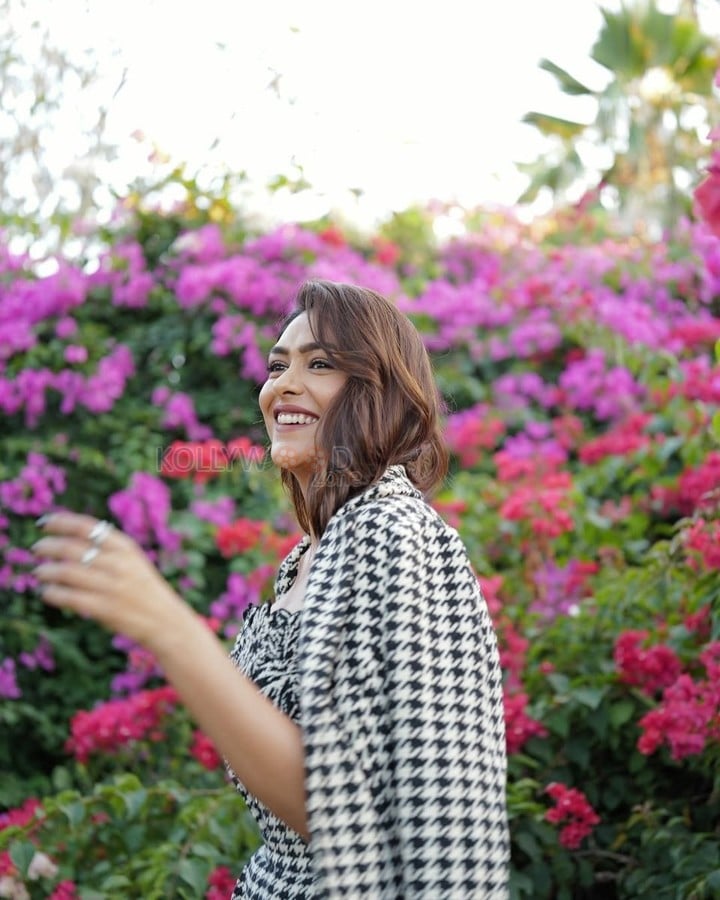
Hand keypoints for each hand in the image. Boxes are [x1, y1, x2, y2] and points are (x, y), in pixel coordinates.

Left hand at [32, 512, 187, 648]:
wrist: (166, 621)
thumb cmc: (143, 589)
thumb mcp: (133, 561)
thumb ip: (107, 548)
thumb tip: (68, 536)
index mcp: (125, 547)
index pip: (87, 526)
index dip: (61, 522)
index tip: (43, 523)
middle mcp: (119, 563)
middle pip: (72, 548)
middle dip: (49, 546)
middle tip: (36, 549)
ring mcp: (112, 587)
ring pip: (67, 572)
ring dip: (46, 571)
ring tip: (39, 572)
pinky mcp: (105, 609)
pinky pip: (69, 597)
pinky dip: (52, 593)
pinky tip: (46, 592)